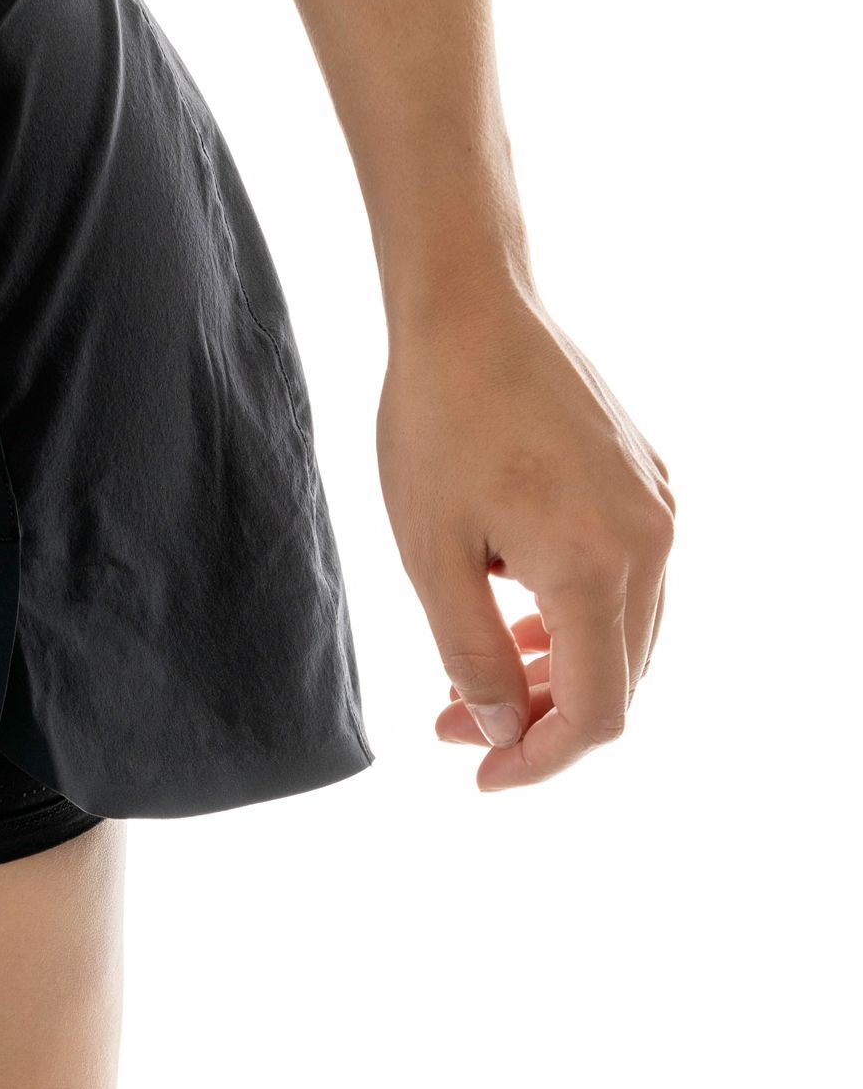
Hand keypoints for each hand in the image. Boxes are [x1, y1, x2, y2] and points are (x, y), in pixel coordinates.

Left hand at [377, 286, 673, 789]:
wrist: (470, 313)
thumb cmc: (436, 426)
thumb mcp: (431, 558)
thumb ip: (469, 655)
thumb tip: (501, 727)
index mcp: (597, 568)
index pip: (597, 710)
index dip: (542, 760)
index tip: (481, 775)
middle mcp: (651, 543)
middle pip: (617, 679)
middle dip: (537, 719)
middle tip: (451, 724)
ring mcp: (658, 510)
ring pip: (624, 635)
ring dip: (553, 671)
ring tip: (470, 676)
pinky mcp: (648, 485)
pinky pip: (626, 583)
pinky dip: (572, 620)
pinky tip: (508, 612)